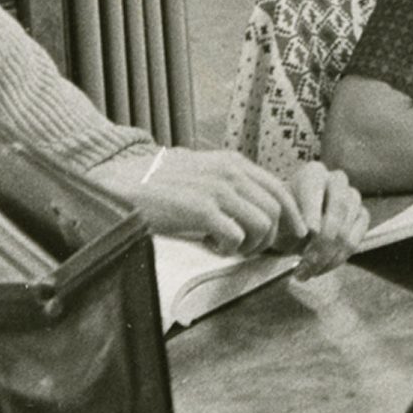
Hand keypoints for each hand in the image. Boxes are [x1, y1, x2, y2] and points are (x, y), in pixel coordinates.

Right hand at [132, 147, 306, 256]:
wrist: (121, 184)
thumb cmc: (159, 183)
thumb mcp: (201, 171)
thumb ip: (228, 182)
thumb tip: (255, 205)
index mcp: (233, 162)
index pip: (279, 189)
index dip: (291, 216)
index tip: (290, 237)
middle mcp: (230, 172)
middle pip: (276, 210)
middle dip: (270, 237)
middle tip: (249, 249)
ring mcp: (217, 189)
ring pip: (263, 225)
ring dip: (250, 245)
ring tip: (227, 248)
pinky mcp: (201, 210)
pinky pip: (236, 237)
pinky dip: (229, 249)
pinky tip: (211, 247)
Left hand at [286, 159, 368, 276]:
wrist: (293, 228)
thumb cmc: (283, 219)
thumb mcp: (277, 218)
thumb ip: (289, 219)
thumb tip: (310, 230)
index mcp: (313, 173)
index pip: (316, 187)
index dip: (313, 209)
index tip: (308, 231)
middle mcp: (337, 180)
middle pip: (339, 208)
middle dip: (323, 240)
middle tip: (306, 262)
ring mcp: (353, 198)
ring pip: (347, 228)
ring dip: (327, 256)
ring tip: (307, 272)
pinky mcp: (362, 217)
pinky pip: (355, 241)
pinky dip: (337, 259)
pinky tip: (320, 269)